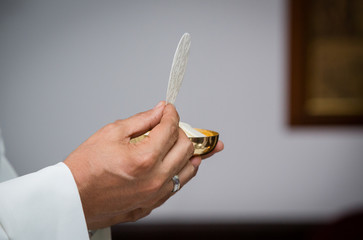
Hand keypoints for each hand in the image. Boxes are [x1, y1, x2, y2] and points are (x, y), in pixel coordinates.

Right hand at [64, 102, 197, 228]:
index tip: (168, 109)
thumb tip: (159, 111)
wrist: (72, 198)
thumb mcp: (111, 133)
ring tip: (176, 142)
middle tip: (169, 125)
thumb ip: (141, 120)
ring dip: (185, 152)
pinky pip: (177, 185)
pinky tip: (175, 163)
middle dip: (180, 130)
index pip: (170, 128)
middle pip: (185, 147)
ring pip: (188, 169)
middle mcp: (155, 179)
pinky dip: (180, 171)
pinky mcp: (152, 204)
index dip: (171, 114)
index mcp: (144, 158)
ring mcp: (155, 195)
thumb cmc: (85, 168)